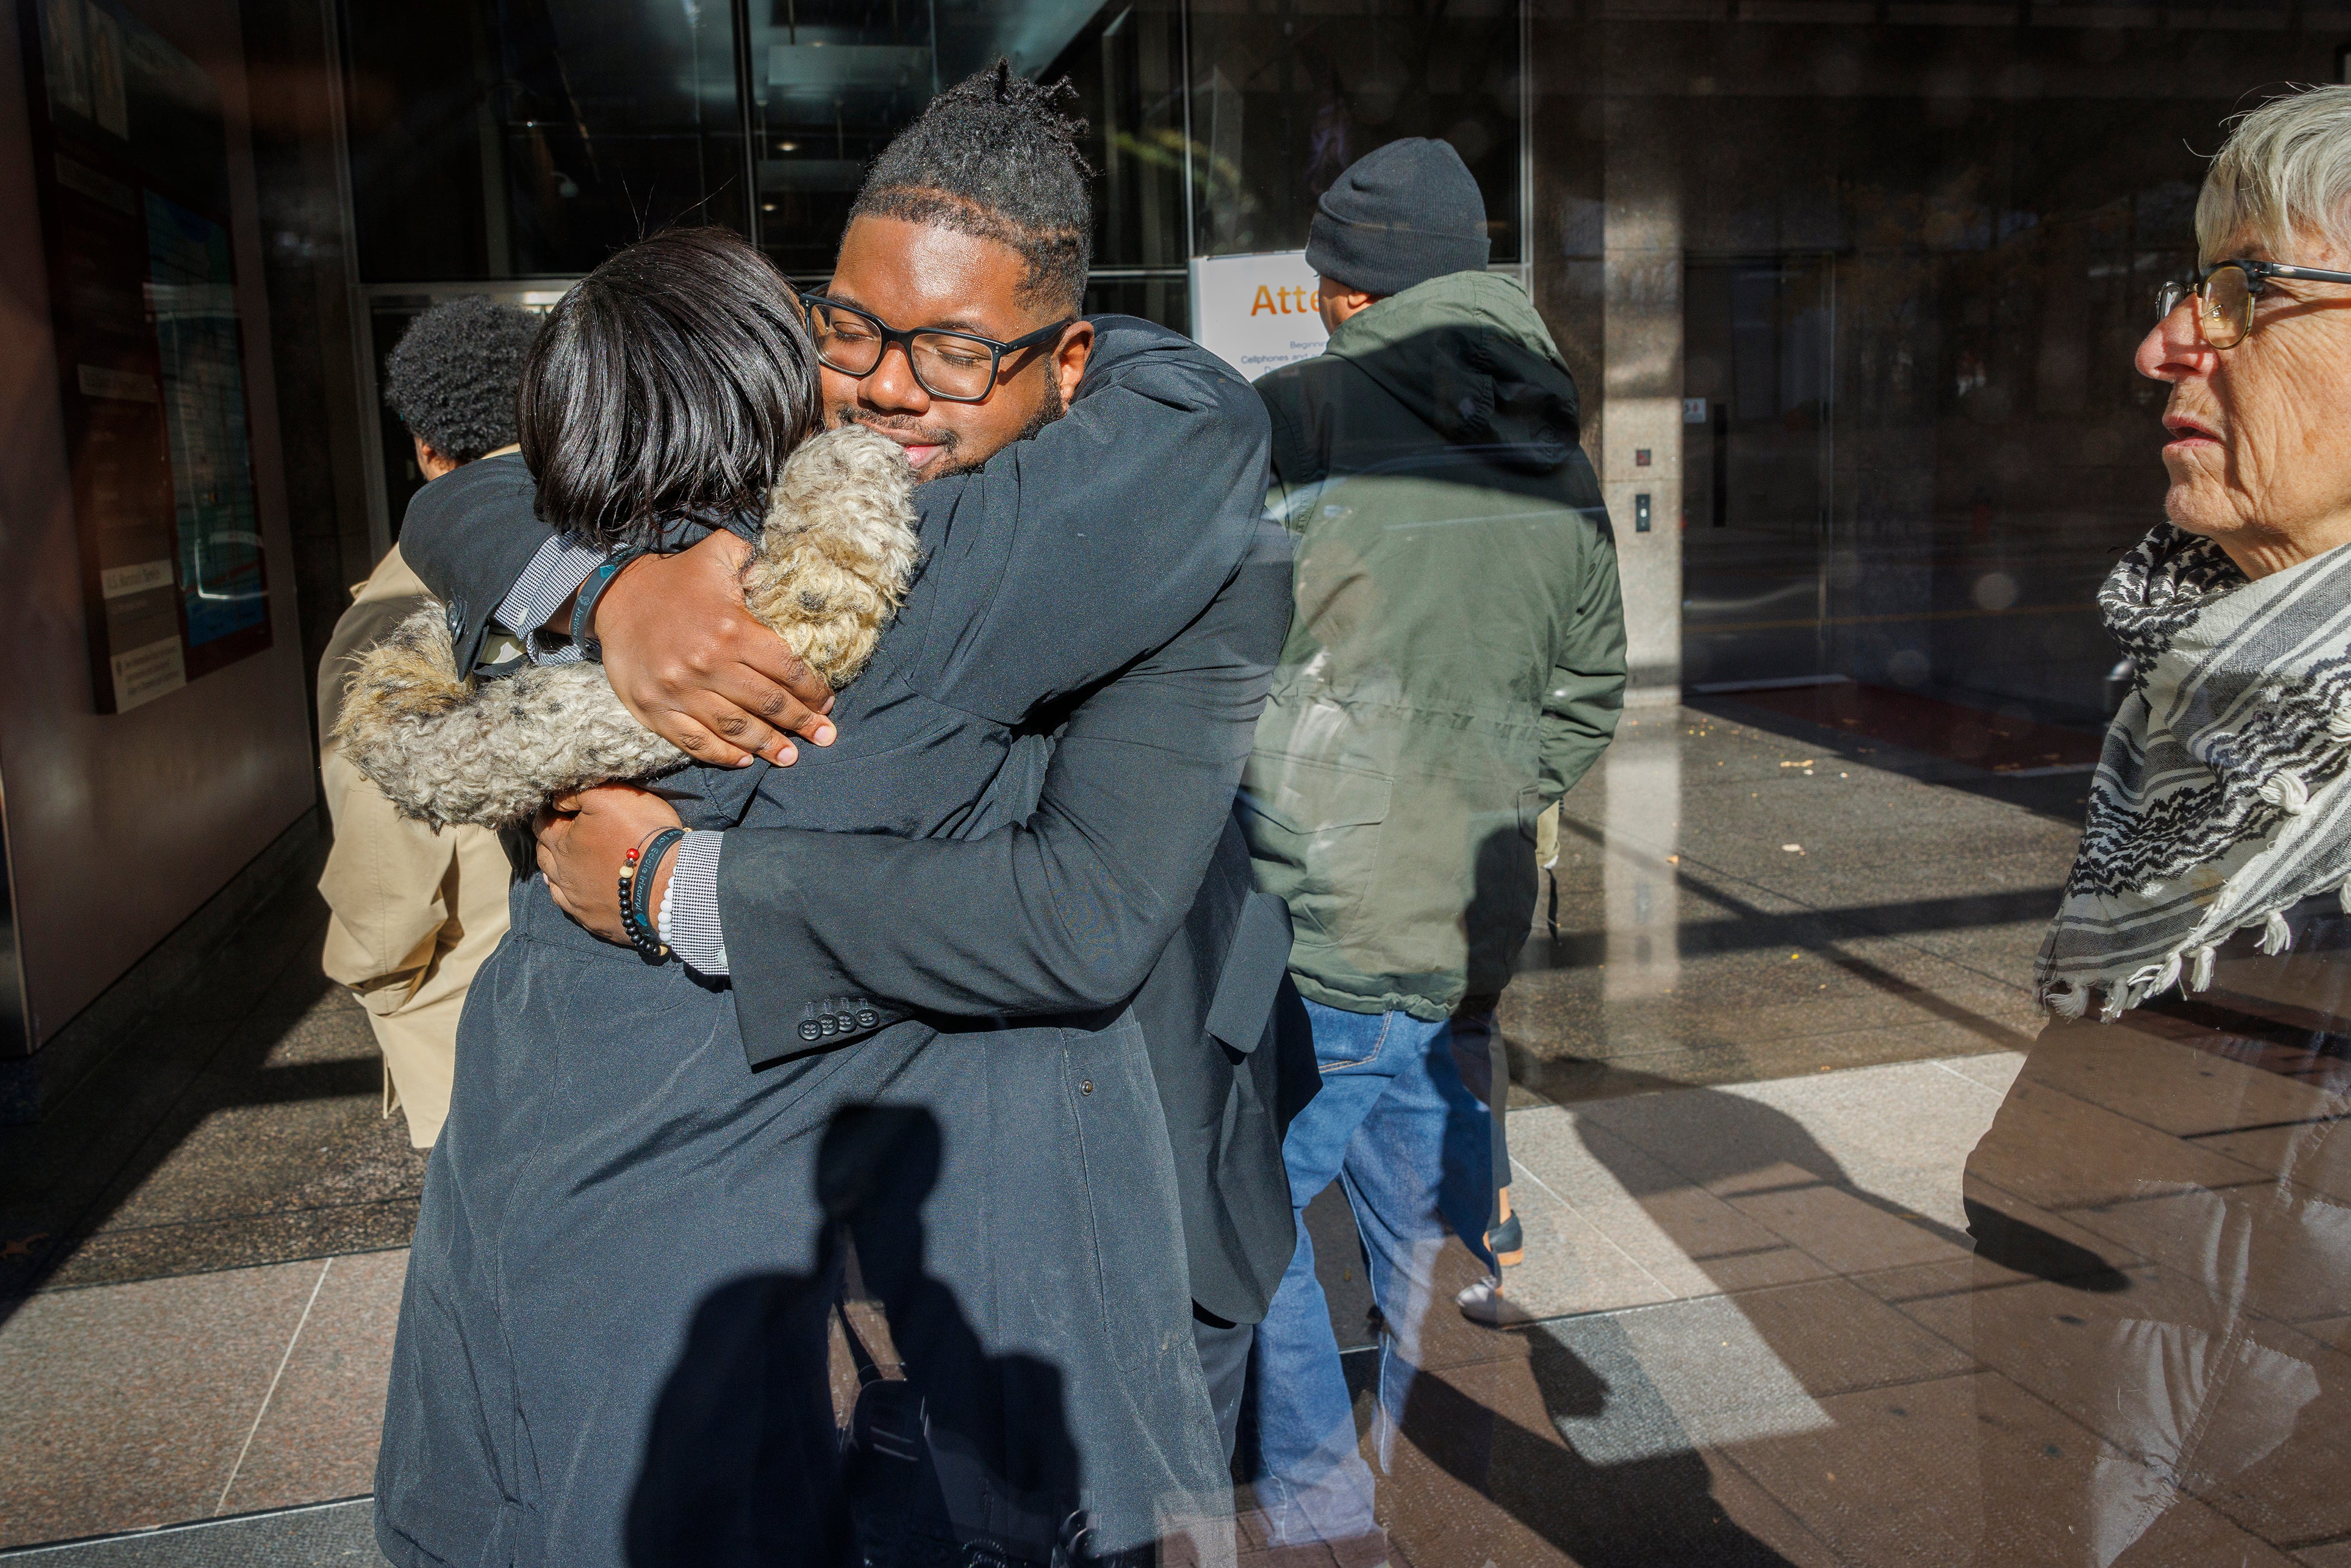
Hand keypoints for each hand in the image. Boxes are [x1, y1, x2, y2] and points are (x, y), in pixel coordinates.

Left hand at [537, 784, 686, 943]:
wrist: (670, 882)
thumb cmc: (641, 834)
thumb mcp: (610, 796)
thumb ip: (577, 793)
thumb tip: (556, 800)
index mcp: (562, 843)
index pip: (544, 823)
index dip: (550, 812)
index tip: (560, 807)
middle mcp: (562, 874)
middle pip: (545, 854)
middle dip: (550, 840)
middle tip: (562, 832)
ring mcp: (578, 901)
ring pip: (555, 884)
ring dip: (556, 871)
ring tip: (563, 864)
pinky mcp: (596, 921)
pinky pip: (574, 909)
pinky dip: (573, 898)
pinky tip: (578, 894)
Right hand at [596, 530, 839, 767]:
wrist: (614, 597)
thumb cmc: (676, 579)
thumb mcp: (718, 553)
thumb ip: (754, 559)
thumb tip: (787, 568)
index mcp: (731, 629)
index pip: (786, 668)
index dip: (811, 690)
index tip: (825, 704)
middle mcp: (707, 664)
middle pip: (767, 703)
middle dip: (801, 723)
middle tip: (825, 737)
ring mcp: (679, 691)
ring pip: (735, 728)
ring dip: (768, 745)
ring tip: (790, 757)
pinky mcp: (654, 710)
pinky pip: (694, 741)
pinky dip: (722, 755)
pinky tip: (745, 759)